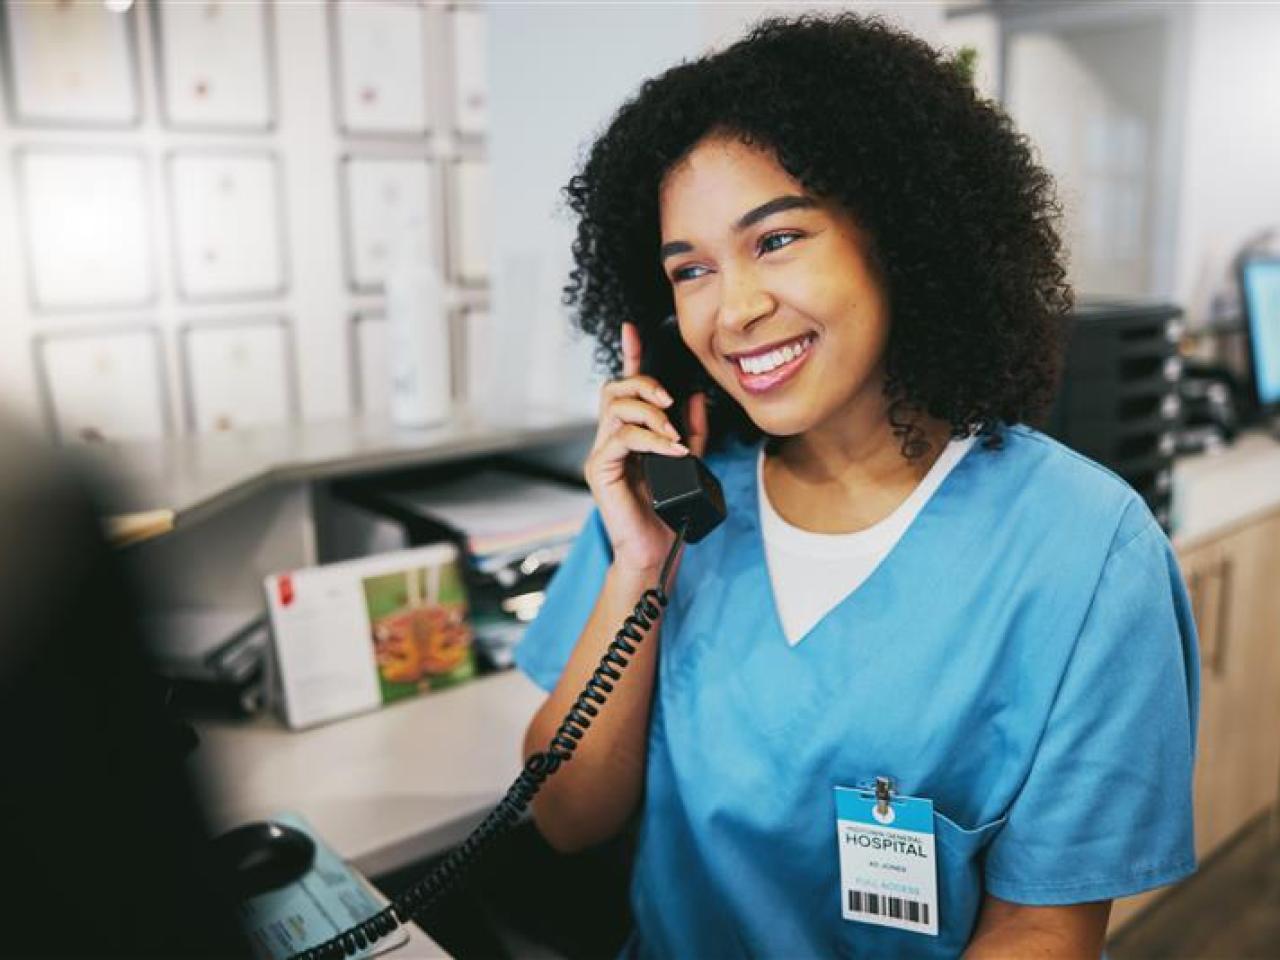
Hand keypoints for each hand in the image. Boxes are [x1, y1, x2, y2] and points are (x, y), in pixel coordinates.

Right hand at [583, 321, 708, 573]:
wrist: (655, 550)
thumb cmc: (668, 510)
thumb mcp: (689, 462)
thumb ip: (692, 430)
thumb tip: (696, 397)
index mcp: (629, 433)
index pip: (625, 386)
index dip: (629, 355)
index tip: (633, 329)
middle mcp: (610, 438)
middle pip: (615, 389)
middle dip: (644, 385)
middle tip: (669, 402)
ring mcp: (601, 453)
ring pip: (615, 408)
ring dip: (649, 413)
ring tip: (673, 434)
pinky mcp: (599, 470)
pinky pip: (622, 438)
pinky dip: (650, 439)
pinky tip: (670, 449)